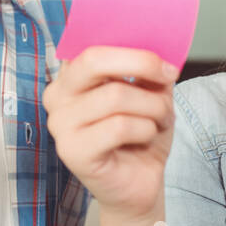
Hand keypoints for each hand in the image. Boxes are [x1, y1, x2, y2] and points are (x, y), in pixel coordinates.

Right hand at [43, 45, 177, 221]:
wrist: (140, 184)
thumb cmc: (140, 135)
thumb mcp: (148, 93)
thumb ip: (145, 68)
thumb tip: (157, 47)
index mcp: (70, 76)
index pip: (89, 42)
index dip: (127, 43)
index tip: (160, 56)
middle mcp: (57, 95)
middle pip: (93, 59)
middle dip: (140, 63)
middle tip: (169, 75)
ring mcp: (60, 124)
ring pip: (116, 96)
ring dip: (152, 106)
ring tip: (160, 119)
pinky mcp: (72, 151)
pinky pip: (119, 127)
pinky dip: (145, 129)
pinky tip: (146, 138)